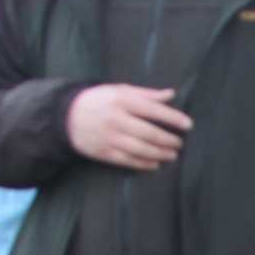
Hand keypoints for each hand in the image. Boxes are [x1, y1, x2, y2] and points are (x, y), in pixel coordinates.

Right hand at [68, 83, 191, 171]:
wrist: (66, 116)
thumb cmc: (99, 100)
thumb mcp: (120, 90)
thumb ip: (146, 94)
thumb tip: (171, 94)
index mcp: (121, 101)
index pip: (153, 110)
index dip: (173, 118)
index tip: (188, 125)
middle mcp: (116, 119)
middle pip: (149, 133)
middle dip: (168, 140)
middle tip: (180, 142)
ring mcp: (109, 138)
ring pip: (140, 149)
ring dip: (160, 153)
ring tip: (173, 154)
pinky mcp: (104, 153)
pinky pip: (128, 161)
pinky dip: (144, 164)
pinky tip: (156, 164)